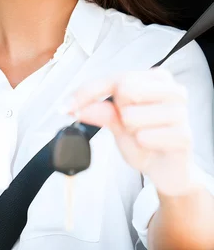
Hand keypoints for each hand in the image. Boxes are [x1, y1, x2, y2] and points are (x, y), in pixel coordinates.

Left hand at [68, 68, 200, 196]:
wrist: (166, 171)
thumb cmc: (144, 139)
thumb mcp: (118, 123)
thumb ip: (100, 111)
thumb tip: (76, 106)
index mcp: (157, 78)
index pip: (115, 78)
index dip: (87, 92)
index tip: (65, 106)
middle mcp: (173, 89)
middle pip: (125, 89)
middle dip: (119, 113)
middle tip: (130, 125)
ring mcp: (181, 111)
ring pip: (132, 115)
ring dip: (131, 131)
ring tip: (145, 136)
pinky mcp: (184, 135)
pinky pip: (144, 137)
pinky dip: (142, 145)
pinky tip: (154, 147)